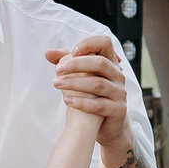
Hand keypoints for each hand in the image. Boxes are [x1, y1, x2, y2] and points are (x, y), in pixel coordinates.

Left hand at [48, 33, 132, 151]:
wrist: (107, 125)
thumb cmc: (92, 96)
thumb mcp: (81, 77)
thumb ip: (67, 63)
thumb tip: (48, 53)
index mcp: (111, 63)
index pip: (105, 43)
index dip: (89, 43)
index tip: (72, 52)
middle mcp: (118, 75)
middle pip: (100, 63)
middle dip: (76, 65)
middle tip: (57, 70)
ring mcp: (120, 93)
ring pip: (98, 84)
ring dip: (74, 83)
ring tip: (56, 84)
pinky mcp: (118, 110)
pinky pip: (99, 105)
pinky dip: (82, 102)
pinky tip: (67, 101)